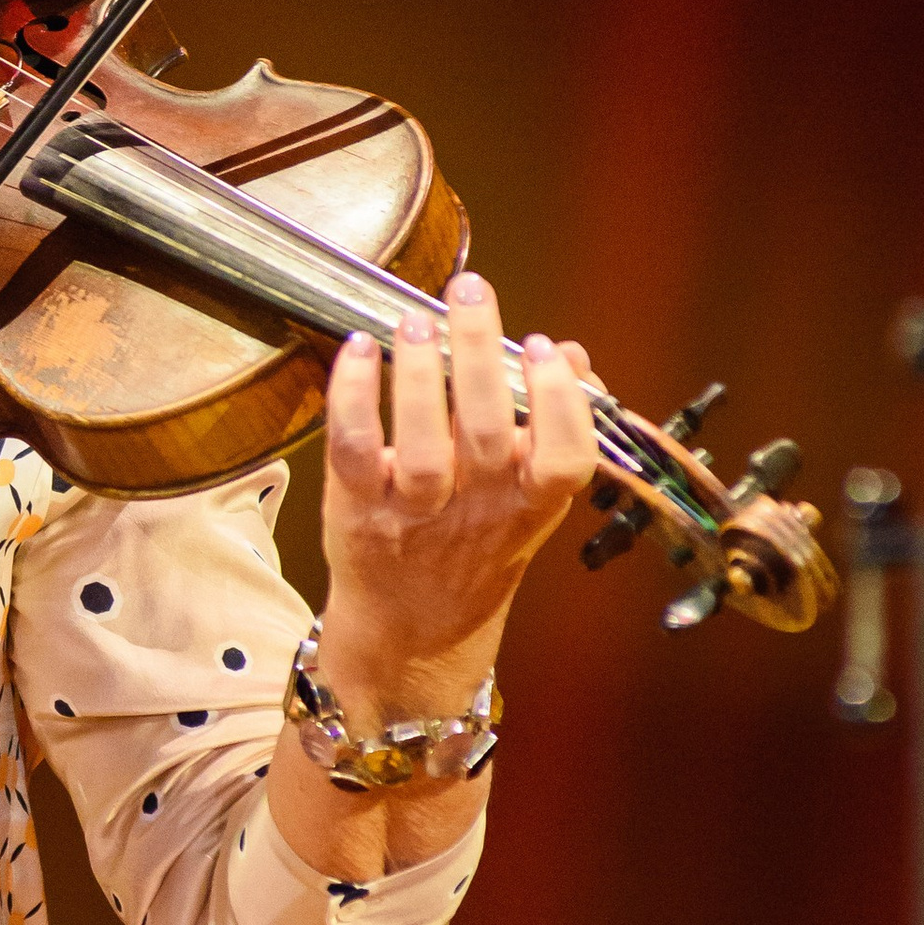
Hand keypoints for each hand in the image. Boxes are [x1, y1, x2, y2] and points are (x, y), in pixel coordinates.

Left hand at [316, 274, 598, 717]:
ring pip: (421, 443)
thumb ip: (555, 426)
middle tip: (470, 292)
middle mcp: (478, 511)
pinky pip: (354, 448)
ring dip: (420, 375)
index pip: (564, 459)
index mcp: (531, 504)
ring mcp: (416, 513)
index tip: (545, 349)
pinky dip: (353, 397)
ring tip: (417, 321)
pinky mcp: (358, 509)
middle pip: (486, 430)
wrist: (413, 631)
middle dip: (480, 355)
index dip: (559, 402)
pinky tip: (358, 350)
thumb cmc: (476, 548)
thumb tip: (570, 354)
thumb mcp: (531, 498)